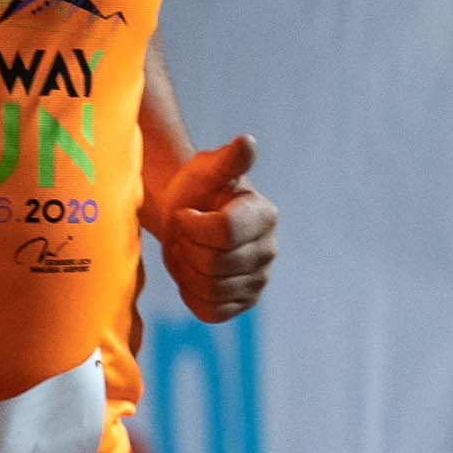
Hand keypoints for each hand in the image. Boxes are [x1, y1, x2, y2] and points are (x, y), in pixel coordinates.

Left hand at [154, 134, 276, 320]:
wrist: (183, 217)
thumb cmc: (195, 189)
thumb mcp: (207, 169)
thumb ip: (227, 161)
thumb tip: (246, 142)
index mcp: (264, 215)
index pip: (223, 233)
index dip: (191, 224)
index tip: (185, 212)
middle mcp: (268, 250)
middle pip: (214, 263)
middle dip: (186, 247)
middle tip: (183, 234)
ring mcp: (258, 280)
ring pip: (210, 288)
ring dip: (185, 270)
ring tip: (187, 251)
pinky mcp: (241, 303)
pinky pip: (210, 311)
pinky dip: (191, 294)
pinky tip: (191, 274)